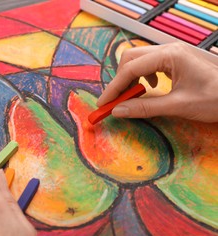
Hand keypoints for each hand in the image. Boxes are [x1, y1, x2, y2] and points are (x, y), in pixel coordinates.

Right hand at [97, 43, 217, 122]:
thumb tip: (118, 111)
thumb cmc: (217, 98)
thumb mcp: (178, 106)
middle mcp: (169, 49)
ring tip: (132, 95)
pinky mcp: (176, 58)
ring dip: (130, 77)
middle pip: (131, 58)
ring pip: (139, 59)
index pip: (130, 69)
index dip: (114, 88)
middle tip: (116, 101)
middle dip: (120, 79)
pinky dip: (143, 75)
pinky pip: (150, 63)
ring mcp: (173, 52)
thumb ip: (145, 107)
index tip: (104, 104)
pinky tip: (151, 87)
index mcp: (170, 55)